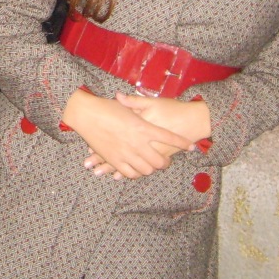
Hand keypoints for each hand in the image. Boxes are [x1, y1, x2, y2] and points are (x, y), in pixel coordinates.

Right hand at [62, 89, 193, 179]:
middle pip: (160, 160)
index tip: (191, 147)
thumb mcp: (128, 106)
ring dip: (151, 169)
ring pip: (146, 169)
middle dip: (166, 162)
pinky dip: (136, 173)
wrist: (86, 114)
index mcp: (144, 127)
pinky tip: (137, 170)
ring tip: (151, 166)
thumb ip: (140, 108)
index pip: (170, 138)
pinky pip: (130, 173)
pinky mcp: (115, 160)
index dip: (182, 143)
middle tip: (166, 161)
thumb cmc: (107, 107)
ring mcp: (126, 153)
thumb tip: (151, 107)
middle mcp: (138, 142)